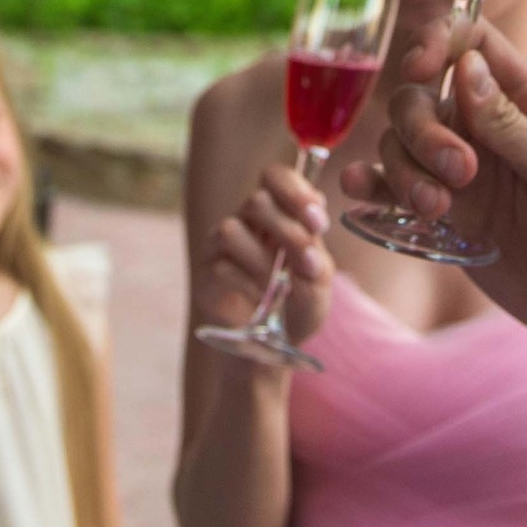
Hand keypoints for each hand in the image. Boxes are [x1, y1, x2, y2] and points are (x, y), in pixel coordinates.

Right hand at [194, 161, 335, 349]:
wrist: (271, 349)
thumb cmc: (296, 308)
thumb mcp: (319, 287)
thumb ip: (318, 266)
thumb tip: (309, 256)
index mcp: (278, 214)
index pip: (275, 177)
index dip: (295, 190)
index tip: (317, 220)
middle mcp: (247, 223)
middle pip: (255, 200)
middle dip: (287, 231)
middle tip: (306, 261)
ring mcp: (221, 247)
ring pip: (232, 229)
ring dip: (264, 263)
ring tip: (278, 289)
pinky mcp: (206, 274)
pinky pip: (222, 267)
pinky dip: (249, 287)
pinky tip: (261, 302)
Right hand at [341, 17, 526, 404]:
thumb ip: (514, 127)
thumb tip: (467, 66)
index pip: (474, 44)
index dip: (439, 41)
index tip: (421, 69)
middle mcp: (489, 130)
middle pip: (422, 95)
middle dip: (423, 128)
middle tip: (458, 174)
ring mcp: (465, 174)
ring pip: (402, 143)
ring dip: (403, 167)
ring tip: (435, 211)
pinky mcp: (449, 218)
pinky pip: (396, 191)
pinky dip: (373, 187)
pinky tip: (362, 194)